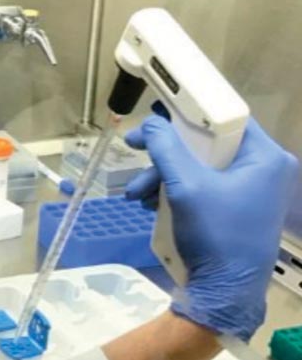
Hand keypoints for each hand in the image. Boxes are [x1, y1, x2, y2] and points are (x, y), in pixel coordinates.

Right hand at [124, 106, 298, 340]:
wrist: (224, 292)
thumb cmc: (215, 234)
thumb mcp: (185, 185)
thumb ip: (165, 146)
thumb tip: (148, 125)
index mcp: (265, 158)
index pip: (226, 117)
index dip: (189, 110)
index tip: (158, 108)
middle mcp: (263, 170)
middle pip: (207, 142)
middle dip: (167, 151)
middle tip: (136, 147)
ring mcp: (250, 191)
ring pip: (198, 165)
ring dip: (163, 174)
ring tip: (137, 193)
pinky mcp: (235, 208)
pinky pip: (201, 185)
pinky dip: (174, 190)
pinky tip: (150, 202)